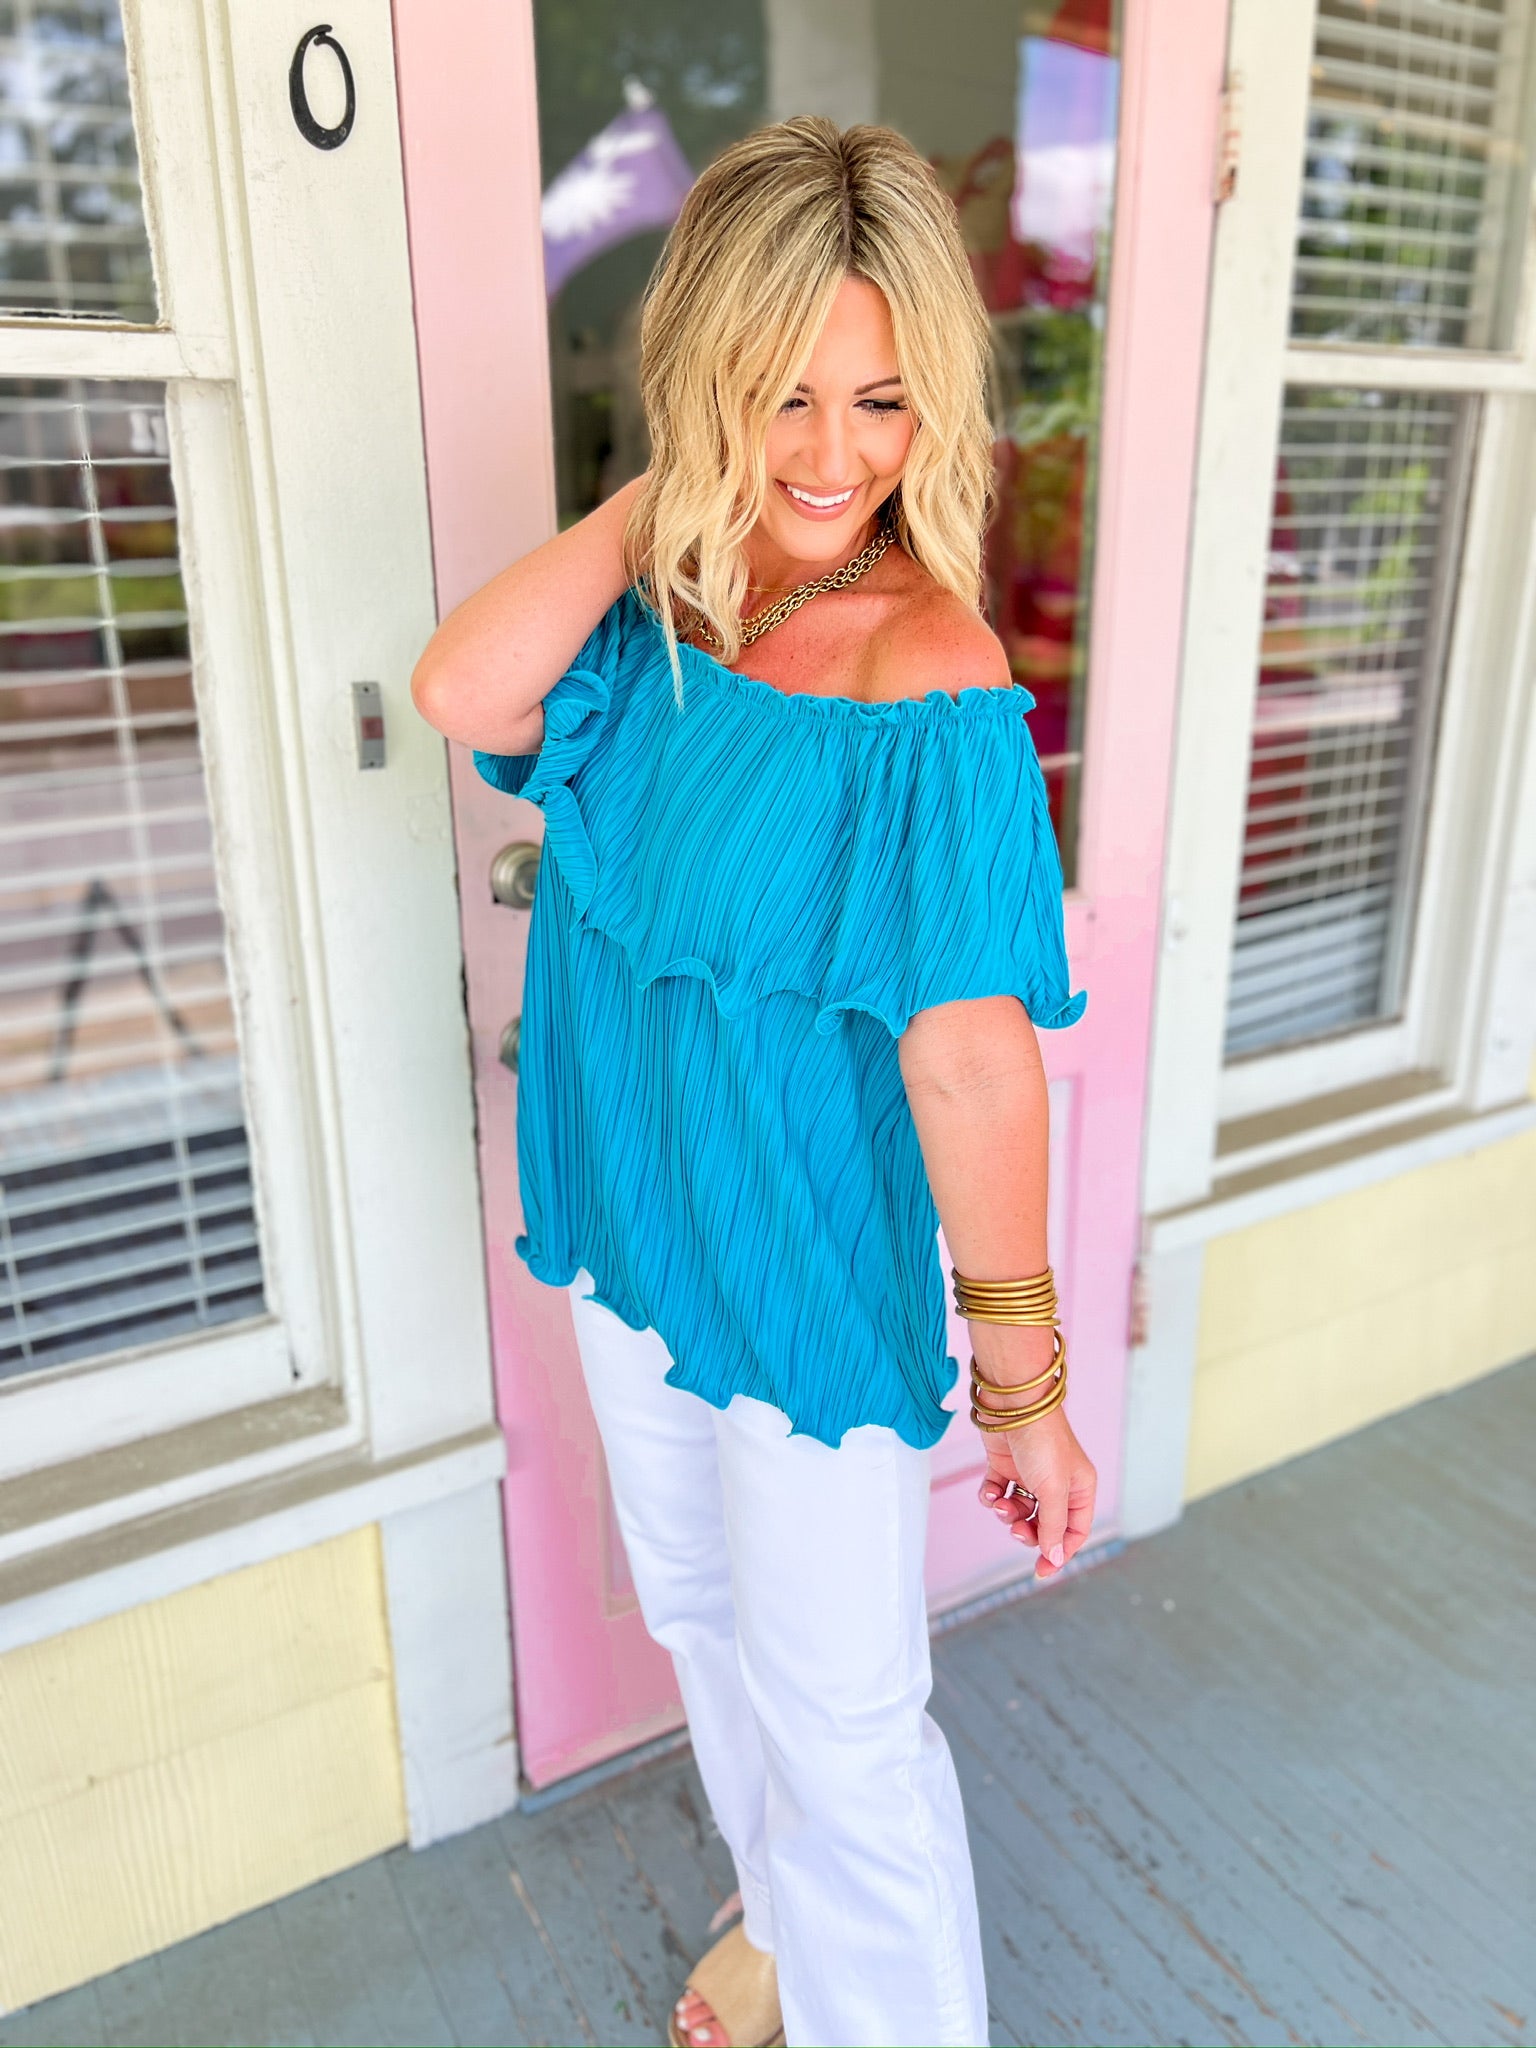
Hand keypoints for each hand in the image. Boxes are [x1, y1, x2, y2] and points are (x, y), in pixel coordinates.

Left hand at [978, 1406, 1096, 1581]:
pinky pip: (998, 1493)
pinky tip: (991, 1489)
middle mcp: (1057, 1483)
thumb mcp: (1053, 1490)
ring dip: (1007, 1513)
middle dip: (1028, 1532)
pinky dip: (992, 1496)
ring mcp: (1030, 1474)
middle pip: (1044, 1525)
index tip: (1041, 1571)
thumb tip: (1055, 1557)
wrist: (1012, 1403)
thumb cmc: (1042, 1442)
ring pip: (1019, 1510)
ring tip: (1000, 1504)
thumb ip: (1053, 1527)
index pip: (1074, 1532)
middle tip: (1015, 1530)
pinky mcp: (1005, 1466)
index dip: (1059, 1553)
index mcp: (1079, 1489)